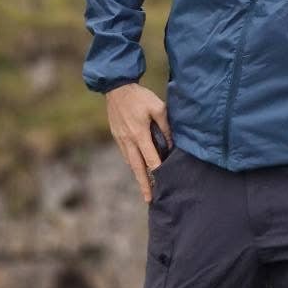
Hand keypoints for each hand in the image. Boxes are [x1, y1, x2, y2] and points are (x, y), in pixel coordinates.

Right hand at [105, 83, 172, 202]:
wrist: (117, 87)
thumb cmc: (140, 96)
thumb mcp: (158, 107)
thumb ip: (165, 126)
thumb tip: (171, 144)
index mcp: (139, 134)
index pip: (150, 159)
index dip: (157, 172)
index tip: (163, 184)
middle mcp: (128, 140)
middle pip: (137, 168)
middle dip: (143, 185)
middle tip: (149, 200)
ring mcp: (120, 140)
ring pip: (130, 163)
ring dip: (137, 176)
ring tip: (144, 189)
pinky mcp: (116, 136)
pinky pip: (125, 154)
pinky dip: (132, 164)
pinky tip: (137, 169)